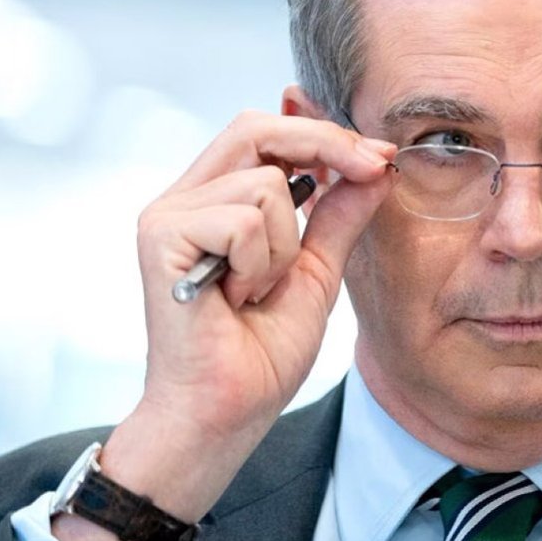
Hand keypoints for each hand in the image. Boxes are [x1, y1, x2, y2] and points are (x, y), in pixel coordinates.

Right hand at [53, 111, 393, 540]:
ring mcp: (169, 214)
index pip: (268, 133)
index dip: (326, 135)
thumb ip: (339, 217)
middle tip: (371, 170)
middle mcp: (186, 198)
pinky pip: (246, 219)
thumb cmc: (260, 354)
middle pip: (257, 128)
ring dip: (286, 245)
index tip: (380, 157)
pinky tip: (237, 297)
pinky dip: (261, 263)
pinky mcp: (161, 236)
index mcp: (217, 200)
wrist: (226, 412)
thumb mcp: (316, 272)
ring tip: (258, 290)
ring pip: (266, 184)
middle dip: (325, 145)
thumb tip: (375, 168)